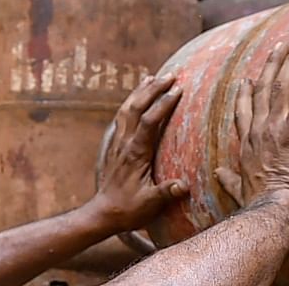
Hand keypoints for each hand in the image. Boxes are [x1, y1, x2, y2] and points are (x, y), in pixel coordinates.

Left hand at [90, 75, 186, 232]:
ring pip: (127, 109)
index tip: (178, 89)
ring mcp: (118, 142)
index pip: (150, 122)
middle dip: (153, 88)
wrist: (103, 213)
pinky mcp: (115, 145)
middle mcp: (125, 143)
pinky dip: (131, 102)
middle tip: (171, 75)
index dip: (163, 104)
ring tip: (153, 77)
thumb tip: (184, 185)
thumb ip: (166, 193)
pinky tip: (136, 97)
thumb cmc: (128, 209)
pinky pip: (122, 117)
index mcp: (135, 153)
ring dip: (140, 91)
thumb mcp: (149, 204)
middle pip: (136, 107)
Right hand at [214, 42, 288, 215]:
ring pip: (283, 85)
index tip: (248, 79)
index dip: (246, 93)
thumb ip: (228, 179)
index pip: (244, 111)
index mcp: (247, 144)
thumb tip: (217, 173)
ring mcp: (275, 127)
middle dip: (273, 64)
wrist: (271, 211)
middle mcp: (259, 129)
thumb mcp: (239, 191)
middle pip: (264, 88)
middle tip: (280, 46)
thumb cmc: (259, 206)